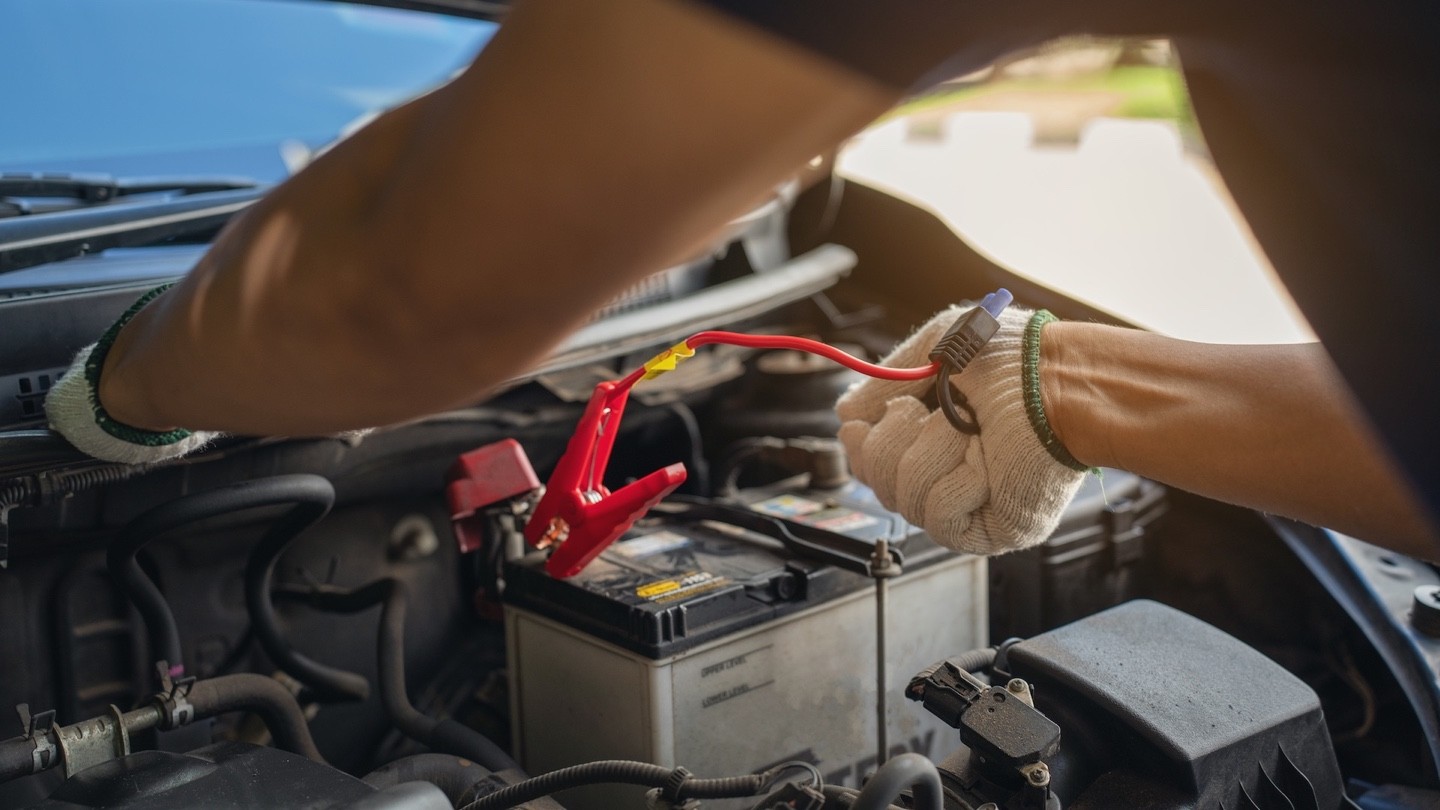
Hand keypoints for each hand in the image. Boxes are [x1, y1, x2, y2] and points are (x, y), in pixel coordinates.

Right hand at [836, 306, 1086, 554]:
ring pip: (902, 499)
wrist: (1060, 380)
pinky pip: (938, 520)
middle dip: (896, 440)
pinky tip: (983, 463)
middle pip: (874, 481)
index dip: (863, 440)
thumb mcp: (933, 351)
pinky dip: (956, 483)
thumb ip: (883, 382)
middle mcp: (942, 471)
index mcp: (929, 434)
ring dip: (934, 454)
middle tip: (934, 413)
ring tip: (972, 432)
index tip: (879, 413)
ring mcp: (965, 503)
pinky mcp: (988, 530)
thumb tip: (845, 414)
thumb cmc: (1014, 358)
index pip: (867, 458)